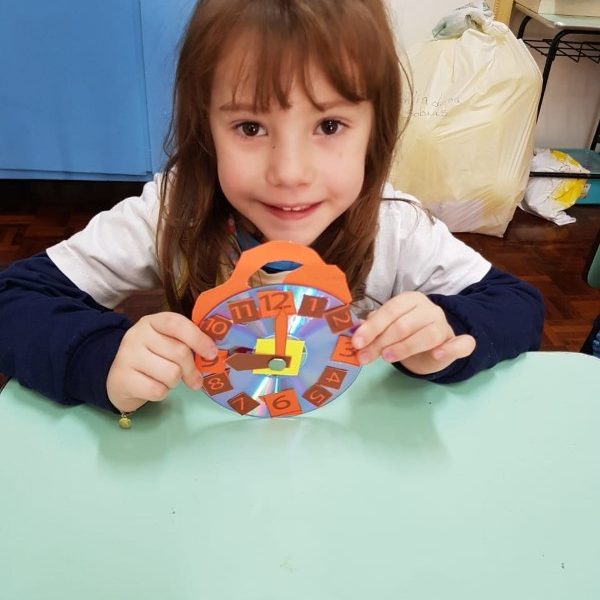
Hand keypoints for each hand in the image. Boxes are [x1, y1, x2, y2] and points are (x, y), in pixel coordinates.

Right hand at [106, 312, 217, 412]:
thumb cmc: (152, 358)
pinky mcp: (122, 379)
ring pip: (171, 374)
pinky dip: (162, 393)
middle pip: (179, 353)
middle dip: (191, 369)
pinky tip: (153, 387)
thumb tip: (212, 357)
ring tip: (166, 379)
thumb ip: (187, 343)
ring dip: (175, 382)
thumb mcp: (167, 343)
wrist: (118, 378)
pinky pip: (157, 390)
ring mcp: (127, 356)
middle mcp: (137, 335)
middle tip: (194, 379)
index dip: (199, 339)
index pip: (177, 324)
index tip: (212, 354)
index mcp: (152, 322)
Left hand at [351, 292, 474, 375]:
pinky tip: (436, 355)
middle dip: (381, 342)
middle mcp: (429, 309)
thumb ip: (374, 329)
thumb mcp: (388, 328)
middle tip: (364, 357)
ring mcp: (445, 325)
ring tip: (387, 358)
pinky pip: (462, 344)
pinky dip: (450, 349)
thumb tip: (356, 335)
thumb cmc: (406, 333)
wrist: (434, 346)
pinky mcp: (458, 342)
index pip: (389, 311)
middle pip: (404, 325)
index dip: (372, 327)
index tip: (356, 343)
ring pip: (428, 335)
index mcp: (409, 300)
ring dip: (406, 347)